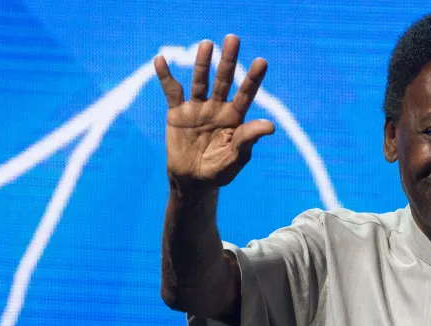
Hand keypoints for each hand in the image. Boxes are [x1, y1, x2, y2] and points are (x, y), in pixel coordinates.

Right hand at [153, 35, 274, 191]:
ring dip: (202, 63)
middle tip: (233, 39)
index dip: (253, 79)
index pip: (246, 94)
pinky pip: (171, 92)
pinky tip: (160, 60)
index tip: (262, 62)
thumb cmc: (219, 171)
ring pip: (200, 81)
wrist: (192, 181)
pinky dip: (165, 76)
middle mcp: (217, 107)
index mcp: (234, 117)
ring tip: (207, 44)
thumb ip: (248, 140)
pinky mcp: (177, 113)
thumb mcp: (236, 159)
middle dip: (228, 61)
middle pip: (223, 80)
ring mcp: (197, 108)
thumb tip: (270, 125)